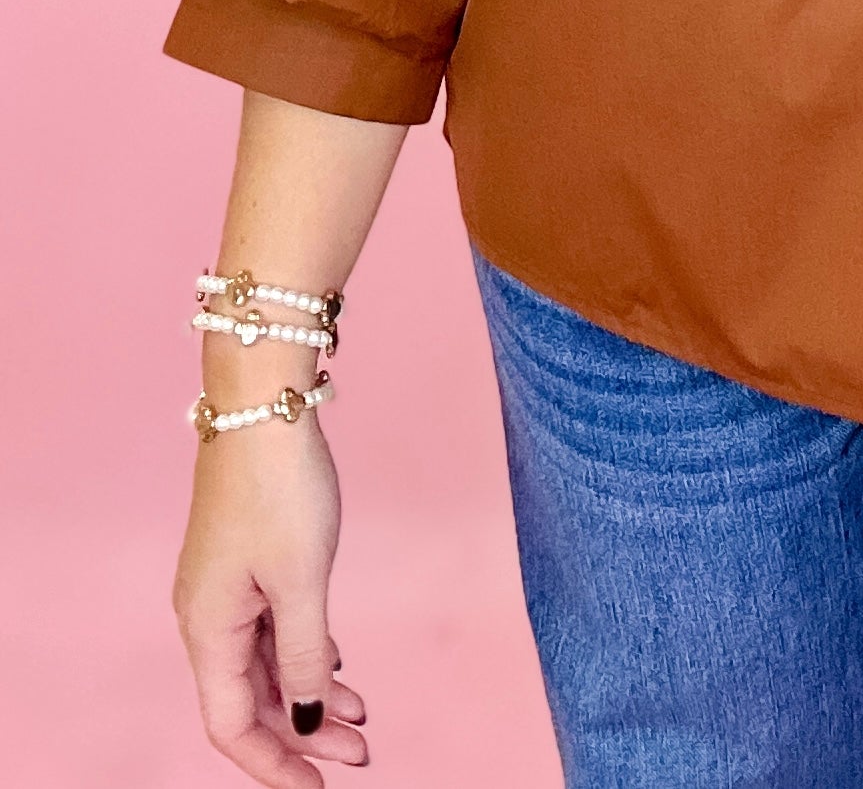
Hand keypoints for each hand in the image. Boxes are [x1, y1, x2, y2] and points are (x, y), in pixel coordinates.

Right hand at [175, 415, 367, 781]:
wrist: (263, 404)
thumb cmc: (279, 486)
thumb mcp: (301, 580)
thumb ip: (302, 655)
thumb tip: (303, 720)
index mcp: (208, 628)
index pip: (231, 725)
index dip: (274, 764)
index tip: (321, 787)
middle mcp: (208, 614)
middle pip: (252, 700)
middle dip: (304, 733)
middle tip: (362, 751)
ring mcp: (226, 587)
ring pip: (266, 663)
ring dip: (311, 692)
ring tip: (362, 713)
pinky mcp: (247, 560)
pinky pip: (272, 627)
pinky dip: (306, 652)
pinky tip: (337, 661)